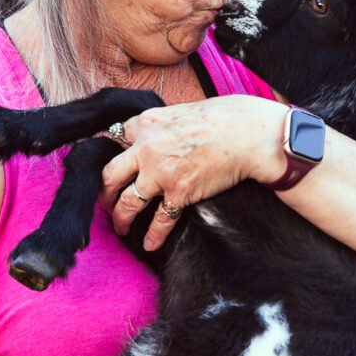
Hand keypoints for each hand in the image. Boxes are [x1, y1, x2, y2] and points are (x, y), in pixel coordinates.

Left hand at [101, 96, 287, 250]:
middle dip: (104, 192)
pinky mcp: (179, 193)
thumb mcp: (181, 110)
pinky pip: (160, 220)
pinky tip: (149, 244)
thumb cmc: (225, 117)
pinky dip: (153, 235)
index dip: (111, 154)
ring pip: (127, 201)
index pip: (114, 138)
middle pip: (110, 174)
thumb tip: (155, 136)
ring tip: (120, 228)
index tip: (112, 167)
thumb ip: (161, 125)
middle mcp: (146, 148)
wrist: (250, 135)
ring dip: (120, 218)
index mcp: (146, 123)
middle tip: (105, 202)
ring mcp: (160, 173)